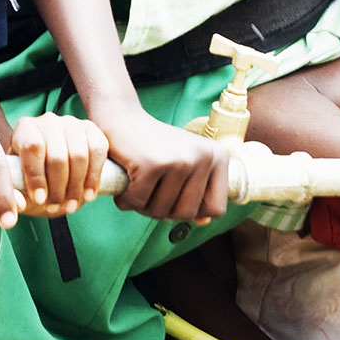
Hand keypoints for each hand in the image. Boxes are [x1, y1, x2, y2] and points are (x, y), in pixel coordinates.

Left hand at [10, 113, 109, 217]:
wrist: (53, 171)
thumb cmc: (32, 178)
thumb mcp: (17, 186)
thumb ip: (12, 195)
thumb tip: (18, 204)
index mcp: (25, 129)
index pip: (32, 148)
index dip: (36, 176)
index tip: (39, 200)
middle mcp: (49, 121)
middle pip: (57, 156)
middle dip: (57, 188)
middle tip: (55, 207)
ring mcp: (72, 123)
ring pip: (79, 156)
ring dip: (76, 186)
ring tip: (70, 206)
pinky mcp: (92, 130)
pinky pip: (97, 152)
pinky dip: (93, 178)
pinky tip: (88, 195)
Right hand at [97, 106, 230, 222]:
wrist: (121, 117)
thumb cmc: (153, 145)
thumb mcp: (182, 164)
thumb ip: (197, 193)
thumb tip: (204, 222)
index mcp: (218, 156)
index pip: (216, 208)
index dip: (192, 211)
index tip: (174, 195)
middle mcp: (204, 156)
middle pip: (187, 214)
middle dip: (163, 211)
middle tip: (149, 192)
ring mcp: (179, 159)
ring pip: (162, 211)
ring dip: (142, 206)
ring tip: (137, 184)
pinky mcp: (152, 163)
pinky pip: (138, 202)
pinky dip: (126, 199)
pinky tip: (125, 182)